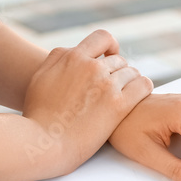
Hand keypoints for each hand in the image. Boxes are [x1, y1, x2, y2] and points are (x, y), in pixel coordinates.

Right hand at [22, 30, 152, 174]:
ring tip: (124, 96)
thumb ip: (57, 59)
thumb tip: (73, 51)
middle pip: (119, 60)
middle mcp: (92, 67)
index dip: (110, 46)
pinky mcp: (119, 105)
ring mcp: (106, 86)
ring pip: (132, 72)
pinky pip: (143, 86)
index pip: (102, 38)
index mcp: (73, 58)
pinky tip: (137, 97)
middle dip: (117, 72)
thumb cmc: (38, 115)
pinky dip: (142, 88)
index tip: (110, 57)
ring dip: (129, 82)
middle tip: (113, 88)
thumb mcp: (40, 77)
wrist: (43, 143)